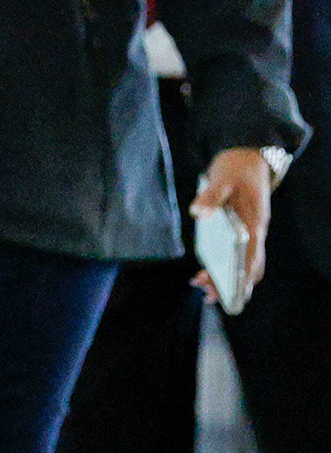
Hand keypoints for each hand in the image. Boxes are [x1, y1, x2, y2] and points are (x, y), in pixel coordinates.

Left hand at [194, 147, 276, 302]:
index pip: (253, 256)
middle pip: (249, 266)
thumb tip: (198, 212)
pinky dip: (222, 266)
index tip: (233, 292)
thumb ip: (211, 196)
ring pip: (242, 263)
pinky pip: (234, 255)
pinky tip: (204, 272)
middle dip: (232, 284)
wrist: (247, 156)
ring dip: (226, 278)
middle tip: (208, 296)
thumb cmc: (236, 169)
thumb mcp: (222, 179)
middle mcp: (255, 231)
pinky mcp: (239, 230)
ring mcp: (249, 232)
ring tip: (200, 287)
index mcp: (254, 223)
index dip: (244, 276)